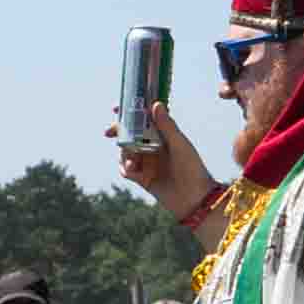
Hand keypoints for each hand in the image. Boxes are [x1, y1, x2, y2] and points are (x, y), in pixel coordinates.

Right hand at [115, 102, 214, 220]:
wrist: (193, 199)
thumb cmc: (192, 168)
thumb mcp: (179, 145)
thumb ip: (167, 126)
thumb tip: (155, 104)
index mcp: (162, 135)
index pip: (144, 119)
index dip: (130, 112)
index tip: (117, 108)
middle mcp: (152, 146)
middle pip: (129, 134)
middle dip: (118, 132)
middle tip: (110, 132)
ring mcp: (146, 161)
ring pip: (125, 151)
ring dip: (125, 154)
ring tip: (134, 162)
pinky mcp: (141, 177)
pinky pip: (126, 169)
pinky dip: (126, 168)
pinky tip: (133, 171)